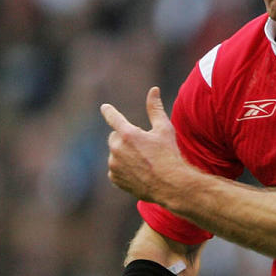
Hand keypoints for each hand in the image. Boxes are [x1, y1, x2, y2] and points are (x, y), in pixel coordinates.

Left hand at [101, 87, 187, 203]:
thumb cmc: (169, 155)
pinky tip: (138, 172)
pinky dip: (123, 169)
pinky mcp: (114, 178)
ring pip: (115, 154)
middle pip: (115, 137)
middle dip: (126, 139)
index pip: (113, 117)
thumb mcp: (164, 129)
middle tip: (144, 147)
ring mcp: (114, 165)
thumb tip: (153, 90)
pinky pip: (115, 169)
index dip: (109, 112)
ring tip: (144, 162)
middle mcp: (117, 149)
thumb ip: (155, 109)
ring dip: (125, 154)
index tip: (105, 108)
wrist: (170, 185)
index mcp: (128, 134)